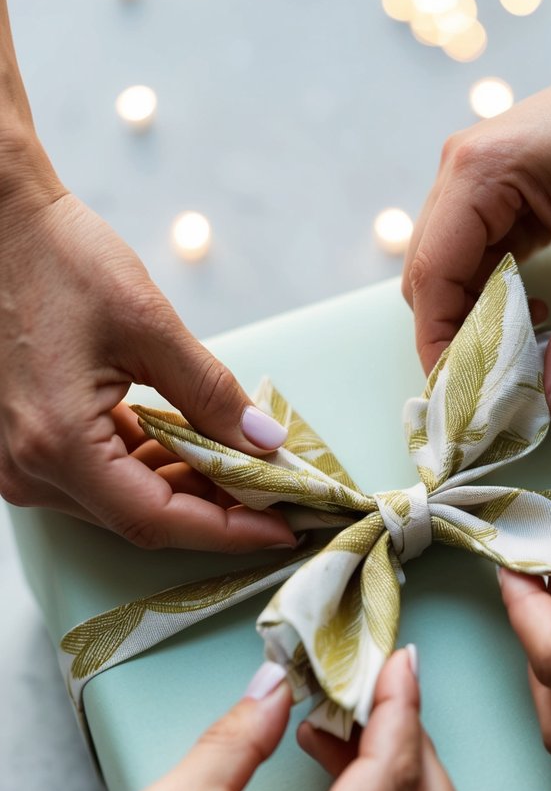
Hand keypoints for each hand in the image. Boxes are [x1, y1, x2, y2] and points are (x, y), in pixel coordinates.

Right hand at [0, 148, 292, 551]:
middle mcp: (29, 468)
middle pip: (142, 517)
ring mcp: (22, 460)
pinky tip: (200, 447)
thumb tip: (266, 443)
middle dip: (217, 509)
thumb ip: (212, 393)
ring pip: (125, 499)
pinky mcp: (28, 444)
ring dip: (190, 487)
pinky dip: (155, 465)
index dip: (227, 530)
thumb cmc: (60, 260)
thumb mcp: (150, 325)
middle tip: (280, 496)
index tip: (284, 529)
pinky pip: (102, 474)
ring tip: (251, 468)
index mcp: (57, 444)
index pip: (157, 519)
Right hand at [402, 40, 550, 420]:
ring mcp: (467, 177)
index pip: (431, 276)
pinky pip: (469, 256)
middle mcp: (457, 170)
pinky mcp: (486, 188)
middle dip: (455, 336)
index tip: (462, 397)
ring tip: (522, 350)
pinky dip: (490, 294)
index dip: (439, 343)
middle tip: (495, 386)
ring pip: (444, 271)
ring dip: (474, 317)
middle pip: (427, 277)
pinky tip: (529, 312)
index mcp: (479, 172)